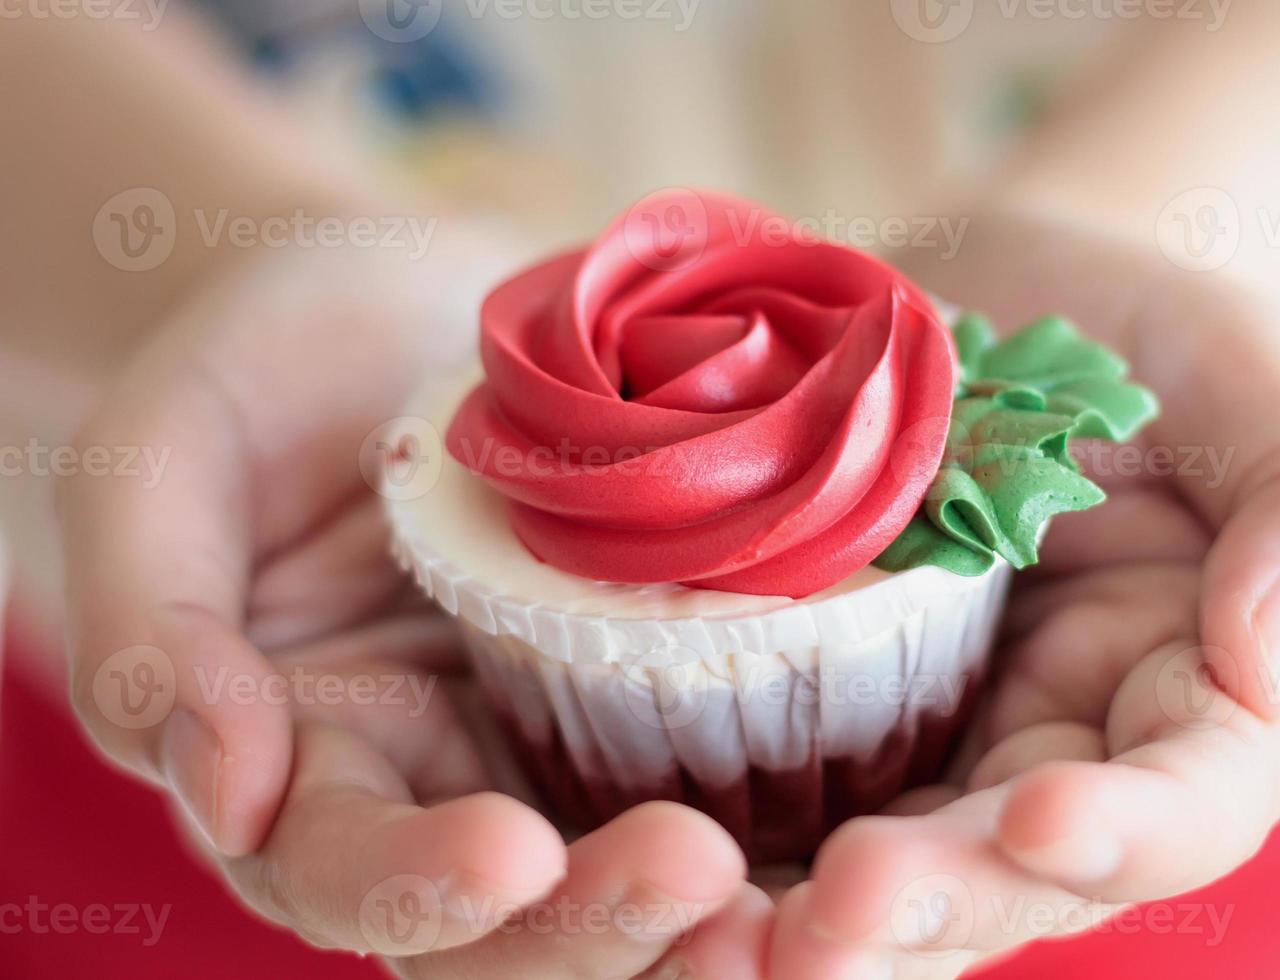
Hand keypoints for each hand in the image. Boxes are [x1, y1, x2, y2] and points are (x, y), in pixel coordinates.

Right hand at [58, 238, 769, 978]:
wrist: (418, 295)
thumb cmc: (270, 364)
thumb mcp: (164, 459)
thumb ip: (154, 623)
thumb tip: (223, 790)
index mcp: (312, 763)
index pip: (348, 878)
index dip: (415, 890)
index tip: (512, 854)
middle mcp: (447, 786)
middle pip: (516, 929)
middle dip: (603, 928)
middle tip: (701, 871)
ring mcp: (567, 743)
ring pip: (637, 885)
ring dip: (715, 917)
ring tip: (811, 899)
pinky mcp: (668, 686)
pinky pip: (737, 772)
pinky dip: (799, 817)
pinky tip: (868, 815)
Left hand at [766, 205, 1279, 978]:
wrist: (967, 292)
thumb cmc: (1122, 325)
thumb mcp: (1241, 373)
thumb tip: (1272, 661)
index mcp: (1182, 686)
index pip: (1191, 798)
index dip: (1129, 828)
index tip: (1040, 817)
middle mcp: (1054, 745)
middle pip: (1017, 873)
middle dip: (943, 900)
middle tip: (845, 913)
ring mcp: (929, 744)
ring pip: (896, 879)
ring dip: (823, 927)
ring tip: (732, 939)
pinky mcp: (818, 721)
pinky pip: (782, 814)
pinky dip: (734, 867)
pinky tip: (669, 880)